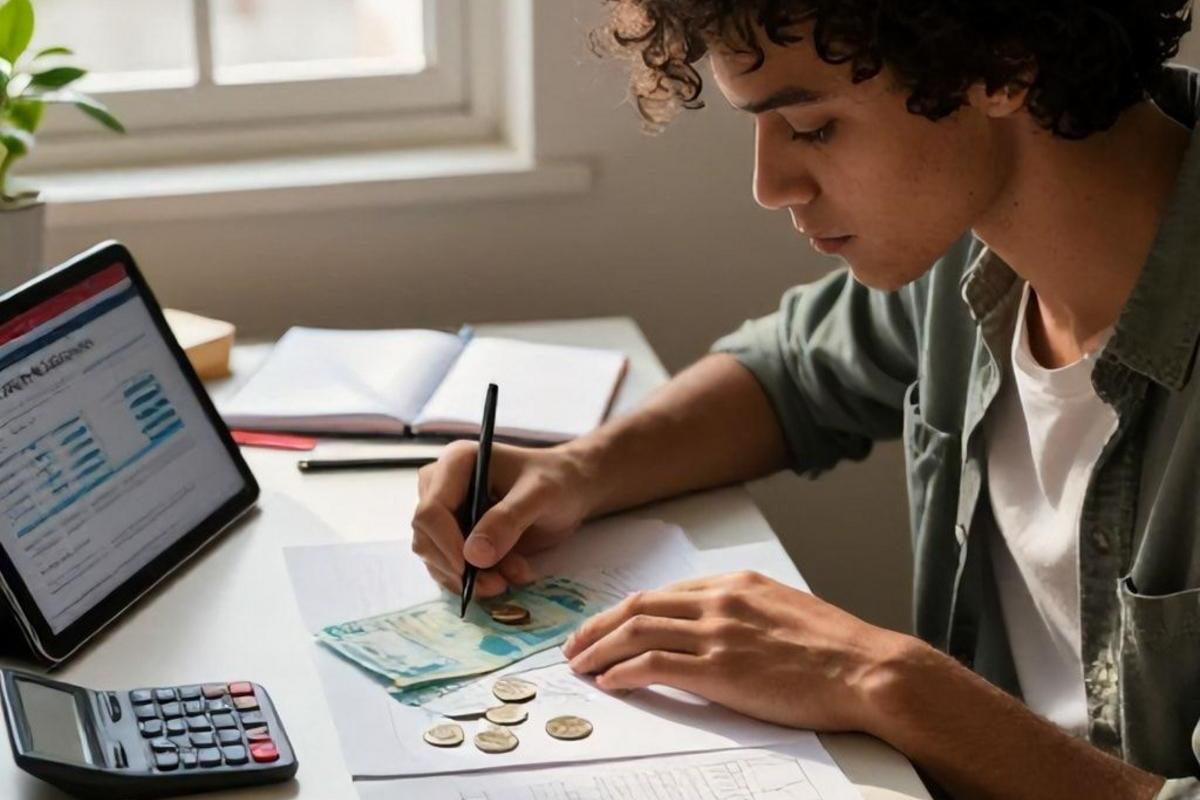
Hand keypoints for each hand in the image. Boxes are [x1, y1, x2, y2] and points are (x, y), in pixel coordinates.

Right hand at [411, 441, 597, 596]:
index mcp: (456, 464)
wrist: (571, 489)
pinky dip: (477, 580)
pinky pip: (451, 568)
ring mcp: (447, 514)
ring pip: (437, 558)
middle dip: (459, 568)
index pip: (430, 510)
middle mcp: (442, 487)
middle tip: (498, 584)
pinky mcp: (456, 537)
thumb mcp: (540, 495)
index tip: (471, 569)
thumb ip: (508, 520)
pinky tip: (509, 575)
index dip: (445, 544)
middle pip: (426, 538)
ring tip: (511, 578)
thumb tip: (473, 555)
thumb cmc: (557, 481)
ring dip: (471, 578)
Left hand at [562, 570, 915, 733]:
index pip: (663, 593)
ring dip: (600, 648)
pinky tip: (610, 682)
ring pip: (637, 631)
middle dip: (598, 626)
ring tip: (581, 665)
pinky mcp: (720, 669)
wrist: (866, 669)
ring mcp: (718, 633)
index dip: (625, 610)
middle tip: (575, 645)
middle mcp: (721, 601)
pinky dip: (624, 671)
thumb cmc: (836, 648)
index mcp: (736, 584)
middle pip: (639, 606)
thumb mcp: (783, 611)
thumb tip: (712, 630)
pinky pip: (655, 664)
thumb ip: (743, 613)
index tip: (606, 625)